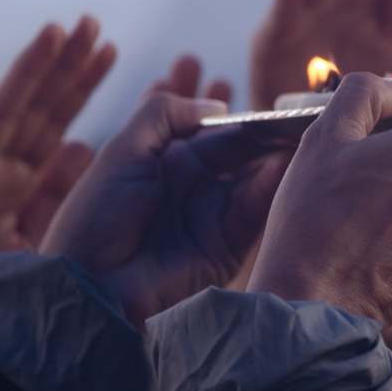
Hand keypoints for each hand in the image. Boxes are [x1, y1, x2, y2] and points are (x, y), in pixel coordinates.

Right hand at [0, 19, 113, 360]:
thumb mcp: (32, 237)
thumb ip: (53, 193)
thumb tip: (84, 147)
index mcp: (14, 180)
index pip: (54, 121)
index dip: (80, 85)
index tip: (109, 49)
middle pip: (34, 106)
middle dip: (62, 65)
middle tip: (91, 22)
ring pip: (0, 112)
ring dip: (27, 71)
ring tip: (54, 32)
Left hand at [40, 57, 290, 326]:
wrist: (90, 285)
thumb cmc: (95, 216)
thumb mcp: (122, 151)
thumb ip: (163, 114)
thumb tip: (218, 105)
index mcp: (170, 161)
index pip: (218, 132)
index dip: (245, 120)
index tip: (274, 106)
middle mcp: (196, 186)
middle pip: (244, 154)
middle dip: (269, 137)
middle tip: (299, 119)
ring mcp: (213, 216)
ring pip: (256, 181)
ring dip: (278, 159)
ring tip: (301, 137)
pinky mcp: (227, 246)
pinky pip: (255, 212)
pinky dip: (272, 188)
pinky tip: (284, 165)